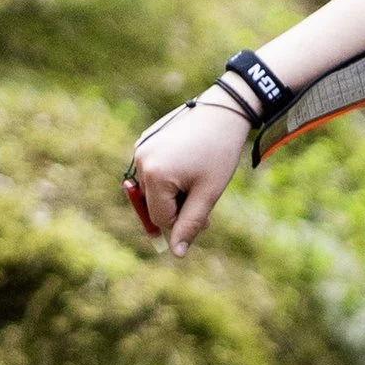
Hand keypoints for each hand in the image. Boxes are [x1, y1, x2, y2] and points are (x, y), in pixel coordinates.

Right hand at [123, 98, 250, 257]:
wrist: (224, 110)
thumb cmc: (219, 152)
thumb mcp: (208, 193)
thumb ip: (190, 224)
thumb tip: (175, 254)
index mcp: (154, 175)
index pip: (160, 218)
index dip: (183, 222)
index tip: (205, 215)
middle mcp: (140, 160)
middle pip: (153, 204)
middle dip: (177, 207)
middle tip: (202, 196)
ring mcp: (140, 148)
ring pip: (152, 189)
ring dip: (172, 192)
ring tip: (196, 177)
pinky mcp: (145, 140)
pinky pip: (152, 170)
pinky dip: (167, 176)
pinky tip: (188, 163)